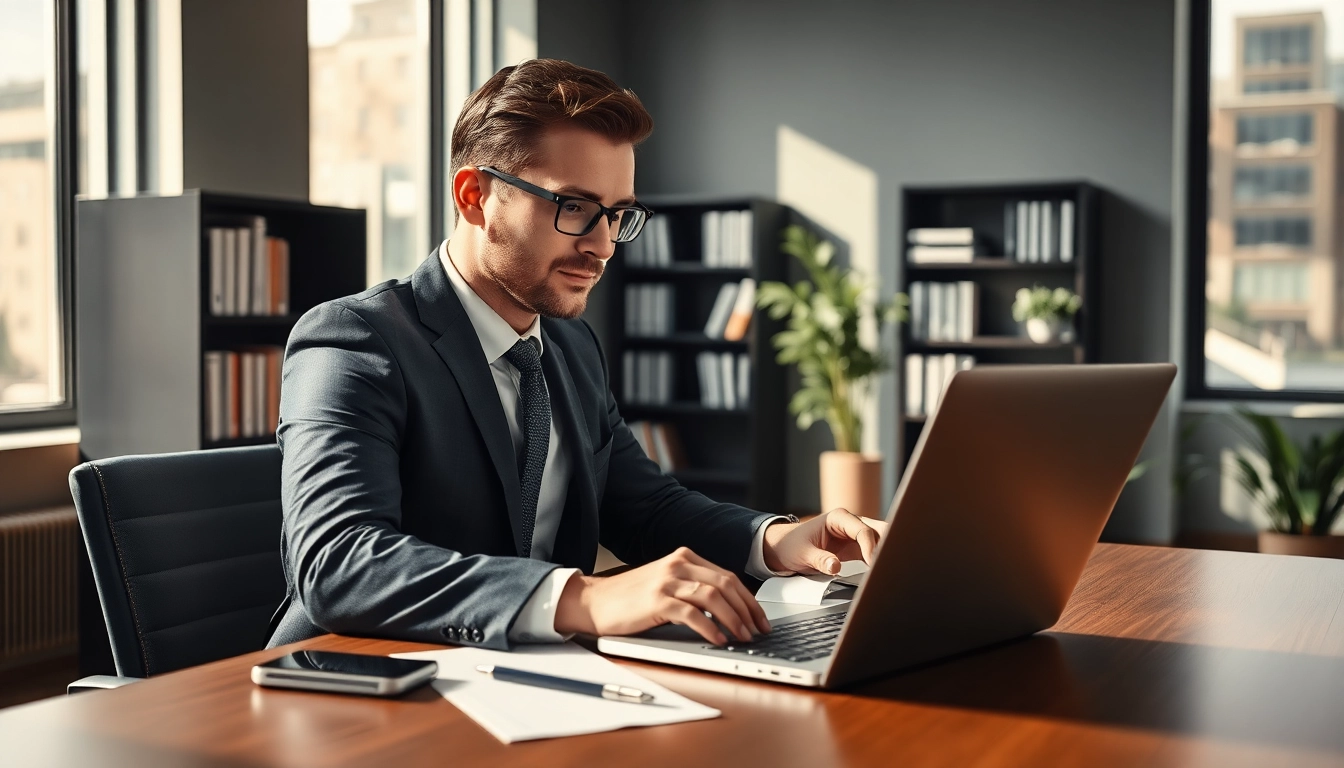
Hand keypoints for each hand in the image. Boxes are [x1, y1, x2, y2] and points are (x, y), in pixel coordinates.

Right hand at [553, 547, 771, 645]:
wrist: (595, 601)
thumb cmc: (631, 598)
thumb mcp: (666, 583)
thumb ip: (693, 587)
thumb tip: (730, 610)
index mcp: (684, 557)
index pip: (727, 576)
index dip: (748, 599)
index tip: (760, 618)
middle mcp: (678, 564)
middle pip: (726, 584)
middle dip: (747, 610)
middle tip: (758, 630)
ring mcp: (667, 581)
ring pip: (714, 596)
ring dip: (734, 619)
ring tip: (743, 637)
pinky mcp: (657, 600)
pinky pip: (693, 613)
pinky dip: (711, 627)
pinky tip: (719, 639)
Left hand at [762, 508, 887, 574]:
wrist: (784, 548)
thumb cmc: (791, 545)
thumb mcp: (803, 554)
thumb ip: (819, 560)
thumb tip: (835, 567)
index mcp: (838, 518)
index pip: (863, 531)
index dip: (871, 547)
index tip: (873, 564)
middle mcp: (850, 523)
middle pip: (878, 531)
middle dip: (888, 545)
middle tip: (893, 564)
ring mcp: (855, 535)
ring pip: (880, 540)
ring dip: (887, 552)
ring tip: (893, 569)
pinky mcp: (856, 548)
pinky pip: (874, 552)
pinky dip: (881, 560)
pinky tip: (886, 571)